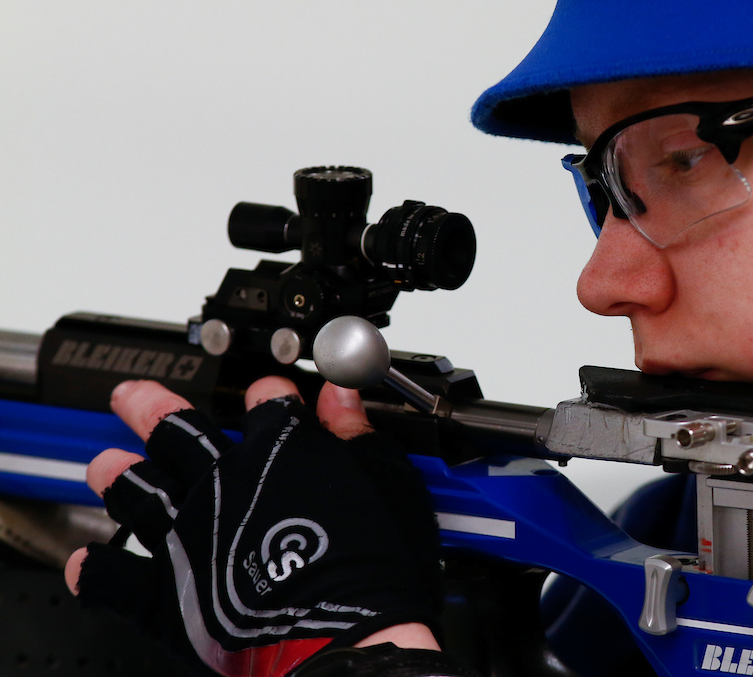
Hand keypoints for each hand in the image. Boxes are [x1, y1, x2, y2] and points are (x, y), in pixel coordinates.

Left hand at [65, 377, 441, 676]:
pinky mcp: (166, 592)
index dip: (266, 394)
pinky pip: (112, 576)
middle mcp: (222, 482)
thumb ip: (356, 432)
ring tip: (105, 464)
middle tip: (132, 397)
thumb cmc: (374, 566)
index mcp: (278, 449)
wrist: (349, 639)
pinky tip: (87, 563)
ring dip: (116, 473)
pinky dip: (95, 568)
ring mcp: (186, 535)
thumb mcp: (385, 479)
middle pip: (173, 429)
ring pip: (134, 489)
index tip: (267, 394)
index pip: (264, 403)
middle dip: (150, 407)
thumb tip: (343, 397)